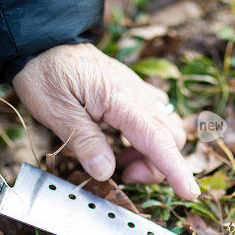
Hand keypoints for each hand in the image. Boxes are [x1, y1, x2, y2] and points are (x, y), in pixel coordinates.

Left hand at [13, 43, 199, 199]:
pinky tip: (121, 141)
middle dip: (156, 165)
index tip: (190, 192)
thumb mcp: (55, 110)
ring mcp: (136, 91)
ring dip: (150, 152)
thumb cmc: (45, 73)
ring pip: (165, 128)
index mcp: (120, 99)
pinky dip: (146, 137)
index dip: (175, 169)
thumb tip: (106, 171)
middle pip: (170, 137)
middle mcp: (136, 93)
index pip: (157, 139)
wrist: (43, 42)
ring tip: (118, 160)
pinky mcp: (130, 91)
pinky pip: (154, 116)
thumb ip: (84, 141)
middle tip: (123, 175)